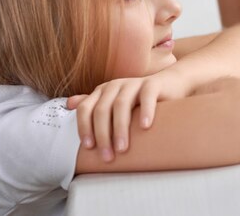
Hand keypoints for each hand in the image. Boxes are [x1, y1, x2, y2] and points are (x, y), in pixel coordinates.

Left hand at [66, 70, 191, 161]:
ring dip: (120, 128)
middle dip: (103, 135)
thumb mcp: (114, 103)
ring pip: (121, 104)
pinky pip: (146, 96)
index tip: (89, 148)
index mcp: (103, 91)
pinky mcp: (153, 84)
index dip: (84, 128)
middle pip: (102, 110)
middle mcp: (115, 85)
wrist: (170, 85)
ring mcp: (134, 83)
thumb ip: (93, 104)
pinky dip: (145, 111)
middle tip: (107, 156)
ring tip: (123, 148)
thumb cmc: (140, 99)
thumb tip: (69, 104)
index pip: (85, 108)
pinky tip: (144, 126)